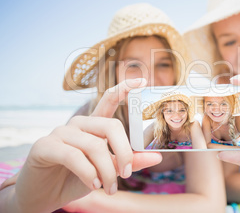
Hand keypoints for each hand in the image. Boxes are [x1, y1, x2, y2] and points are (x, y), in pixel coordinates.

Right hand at [9, 79, 161, 212]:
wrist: (44, 196)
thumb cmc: (76, 180)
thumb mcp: (107, 171)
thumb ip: (129, 161)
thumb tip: (157, 156)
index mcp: (93, 125)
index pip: (109, 100)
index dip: (125, 89)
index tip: (143, 81)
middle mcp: (78, 124)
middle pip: (111, 126)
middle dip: (124, 153)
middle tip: (126, 174)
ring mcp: (60, 132)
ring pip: (95, 146)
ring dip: (107, 171)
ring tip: (109, 188)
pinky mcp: (45, 145)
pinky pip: (74, 156)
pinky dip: (88, 173)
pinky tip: (93, 185)